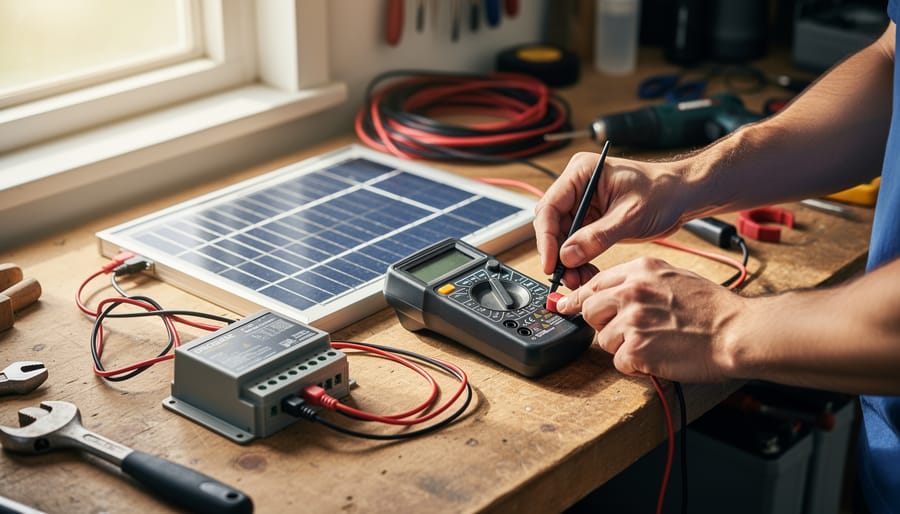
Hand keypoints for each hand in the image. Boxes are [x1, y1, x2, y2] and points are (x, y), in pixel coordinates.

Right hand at [534, 152, 690, 288]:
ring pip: (562, 238)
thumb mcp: (630, 216)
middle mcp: (577, 186)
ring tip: (579, 280)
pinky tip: (587, 273)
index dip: (546, 237)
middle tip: (566, 277)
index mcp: (581, 173)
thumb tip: (567, 256)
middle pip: (552, 224)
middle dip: (558, 253)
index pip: (550, 206)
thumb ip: (597, 237)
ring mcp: (583, 203)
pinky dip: (579, 260)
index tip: (551, 263)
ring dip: (568, 261)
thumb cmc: (663, 192)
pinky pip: (576, 243)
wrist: (682, 195)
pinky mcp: (591, 219)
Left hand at [553, 256, 743, 382]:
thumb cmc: (712, 308)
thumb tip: (609, 289)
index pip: (594, 283)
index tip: (564, 305)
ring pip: (604, 339)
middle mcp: (632, 293)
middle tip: (630, 330)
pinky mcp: (637, 349)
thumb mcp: (672, 276)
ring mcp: (632, 321)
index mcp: (640, 271)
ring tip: (655, 342)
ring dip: (624, 347)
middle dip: (604, 324)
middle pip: (590, 310)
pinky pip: (620, 362)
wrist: (736, 331)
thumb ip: (638, 281)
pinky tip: (658, 356)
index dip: (578, 298)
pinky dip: (636, 365)